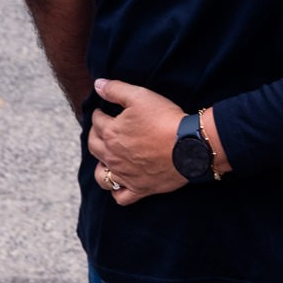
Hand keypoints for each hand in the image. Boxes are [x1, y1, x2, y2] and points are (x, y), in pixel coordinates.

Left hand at [86, 78, 187, 205]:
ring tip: (107, 158)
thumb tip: (97, 85)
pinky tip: (121, 182)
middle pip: (94, 146)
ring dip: (100, 166)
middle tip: (103, 130)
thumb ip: (115, 89)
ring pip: (101, 176)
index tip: (104, 111)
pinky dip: (117, 191)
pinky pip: (120, 197)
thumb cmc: (164, 118)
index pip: (97, 121)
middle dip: (95, 135)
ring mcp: (125, 175)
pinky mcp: (139, 189)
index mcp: (111, 133)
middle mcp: (113, 156)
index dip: (100, 113)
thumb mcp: (140, 96)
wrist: (189, 145)